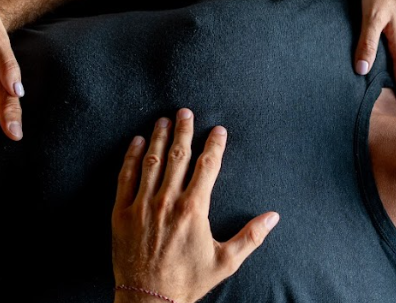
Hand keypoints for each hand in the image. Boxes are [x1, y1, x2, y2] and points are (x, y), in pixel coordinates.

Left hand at [112, 109, 278, 302]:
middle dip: (183, 130)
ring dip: (158, 137)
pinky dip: (131, 157)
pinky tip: (137, 142)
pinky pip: (126, 177)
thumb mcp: (225, 262)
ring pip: (151, 161)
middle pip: (178, 156)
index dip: (214, 145)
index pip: (207, 166)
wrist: (149, 300)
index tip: (218, 129)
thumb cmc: (188, 281)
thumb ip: (250, 237)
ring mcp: (141, 205)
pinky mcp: (121, 212)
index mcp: (193, 209)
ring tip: (163, 120)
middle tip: (185, 112)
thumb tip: (274, 217)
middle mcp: (167, 201)